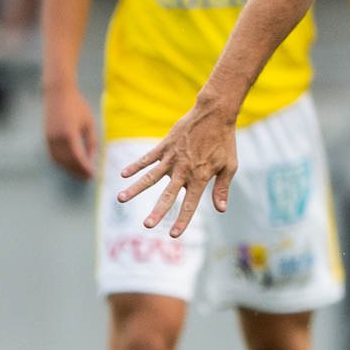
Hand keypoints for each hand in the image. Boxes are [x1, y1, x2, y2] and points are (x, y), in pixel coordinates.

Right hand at [42, 84, 98, 179]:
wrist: (58, 93)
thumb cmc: (78, 106)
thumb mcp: (89, 123)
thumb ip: (91, 142)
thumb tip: (92, 159)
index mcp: (69, 134)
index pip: (78, 157)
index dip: (85, 168)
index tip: (93, 175)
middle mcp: (57, 138)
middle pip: (67, 162)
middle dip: (78, 171)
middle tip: (88, 178)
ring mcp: (49, 138)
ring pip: (59, 160)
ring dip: (69, 169)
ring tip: (80, 173)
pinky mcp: (46, 137)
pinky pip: (53, 155)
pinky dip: (61, 162)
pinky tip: (70, 165)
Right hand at [116, 100, 239, 236]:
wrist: (215, 115)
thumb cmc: (225, 142)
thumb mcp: (229, 166)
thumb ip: (222, 188)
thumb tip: (221, 209)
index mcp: (200, 177)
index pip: (191, 204)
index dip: (183, 220)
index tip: (174, 235)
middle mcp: (184, 170)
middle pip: (168, 195)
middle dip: (158, 211)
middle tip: (146, 225)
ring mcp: (172, 158)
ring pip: (150, 176)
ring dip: (135, 188)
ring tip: (120, 199)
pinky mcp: (165, 146)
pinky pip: (147, 158)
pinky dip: (135, 165)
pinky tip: (123, 174)